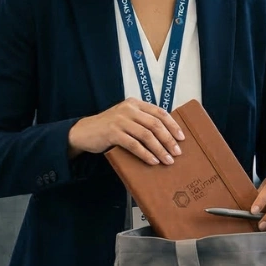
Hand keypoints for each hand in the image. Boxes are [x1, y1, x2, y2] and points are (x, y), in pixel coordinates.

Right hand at [67, 99, 183, 164]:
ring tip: (168, 160)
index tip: (182, 138)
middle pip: (156, 124)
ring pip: (147, 135)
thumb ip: (143, 121)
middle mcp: (129, 109)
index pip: (160, 112)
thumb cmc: (110, 127)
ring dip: (160, 149)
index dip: (173, 125)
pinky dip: (145, 154)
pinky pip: (134, 144)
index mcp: (135, 104)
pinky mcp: (112, 133)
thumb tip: (168, 136)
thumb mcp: (127, 118)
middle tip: (177, 152)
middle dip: (169, 140)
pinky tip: (153, 161)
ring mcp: (120, 120)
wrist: (84, 132)